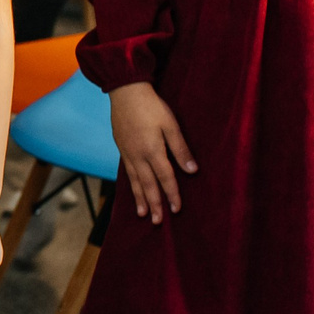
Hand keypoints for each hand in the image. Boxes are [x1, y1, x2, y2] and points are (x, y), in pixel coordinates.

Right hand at [110, 81, 194, 222]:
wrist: (125, 91)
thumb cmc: (151, 106)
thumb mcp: (171, 125)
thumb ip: (180, 149)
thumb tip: (192, 170)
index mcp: (152, 150)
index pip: (165, 178)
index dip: (172, 194)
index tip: (177, 210)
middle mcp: (138, 155)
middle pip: (148, 185)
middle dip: (154, 204)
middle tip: (158, 221)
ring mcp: (127, 152)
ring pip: (135, 181)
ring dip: (140, 198)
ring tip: (142, 214)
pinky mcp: (121, 147)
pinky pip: (127, 172)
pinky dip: (131, 185)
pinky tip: (134, 190)